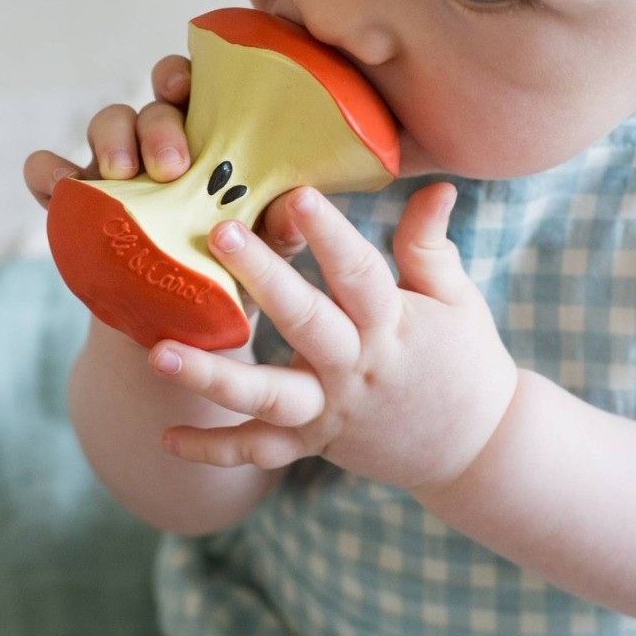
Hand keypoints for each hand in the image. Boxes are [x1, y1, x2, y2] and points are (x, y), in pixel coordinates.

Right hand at [24, 54, 307, 263]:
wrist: (179, 329)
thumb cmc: (230, 275)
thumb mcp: (262, 255)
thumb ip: (279, 229)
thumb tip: (292, 204)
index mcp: (209, 143)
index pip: (196, 90)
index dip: (184, 76)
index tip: (185, 88)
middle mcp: (159, 146)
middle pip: (152, 107)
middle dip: (158, 126)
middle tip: (171, 167)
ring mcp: (115, 172)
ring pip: (105, 124)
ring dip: (112, 140)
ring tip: (121, 175)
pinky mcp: (77, 203)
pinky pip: (48, 172)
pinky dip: (48, 171)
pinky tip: (62, 186)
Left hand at [151, 182, 518, 493]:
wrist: (477, 449)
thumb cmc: (466, 360)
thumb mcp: (456, 298)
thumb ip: (431, 244)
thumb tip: (437, 183)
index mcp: (393, 326)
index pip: (360, 274)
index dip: (330, 235)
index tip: (298, 195)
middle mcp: (356, 369)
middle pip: (305, 323)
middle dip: (264, 279)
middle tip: (219, 234)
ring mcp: (330, 412)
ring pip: (268, 398)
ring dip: (212, 377)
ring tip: (158, 354)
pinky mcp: (313, 444)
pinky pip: (259, 452)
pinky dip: (213, 449)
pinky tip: (166, 439)